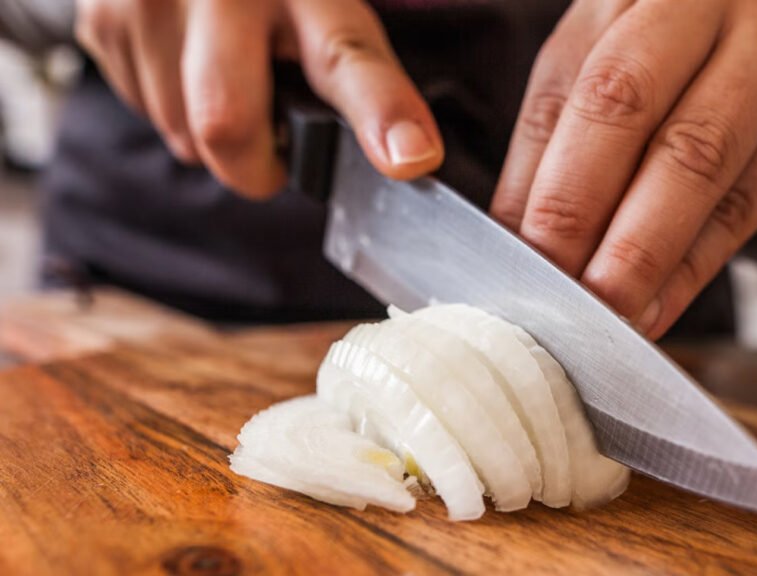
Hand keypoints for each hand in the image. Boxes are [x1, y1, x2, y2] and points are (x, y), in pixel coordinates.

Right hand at [75, 0, 443, 197]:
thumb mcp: (330, 15)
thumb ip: (364, 82)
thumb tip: (410, 155)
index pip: (348, 59)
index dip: (382, 113)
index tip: (412, 155)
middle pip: (225, 125)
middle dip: (255, 165)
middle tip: (276, 150)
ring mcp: (150, 2)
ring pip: (181, 135)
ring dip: (211, 139)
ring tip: (228, 83)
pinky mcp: (103, 20)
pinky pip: (145, 112)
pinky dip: (172, 110)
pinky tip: (189, 66)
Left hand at [492, 0, 756, 338]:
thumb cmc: (665, 64)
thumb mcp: (595, 73)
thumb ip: (553, 146)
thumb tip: (515, 242)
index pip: (591, 87)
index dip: (553, 179)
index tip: (524, 254)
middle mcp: (717, 6)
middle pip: (639, 112)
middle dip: (589, 213)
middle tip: (561, 289)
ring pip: (702, 165)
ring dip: (644, 253)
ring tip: (607, 310)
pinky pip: (745, 208)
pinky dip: (691, 268)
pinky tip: (657, 306)